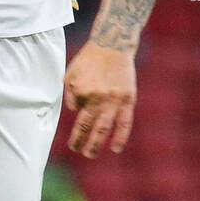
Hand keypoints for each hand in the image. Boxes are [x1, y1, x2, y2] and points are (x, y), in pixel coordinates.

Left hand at [64, 43, 135, 157]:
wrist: (113, 45)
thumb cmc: (89, 60)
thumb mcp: (71, 74)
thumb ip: (70, 95)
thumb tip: (75, 112)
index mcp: (83, 92)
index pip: (78, 121)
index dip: (76, 137)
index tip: (73, 145)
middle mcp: (98, 98)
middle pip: (90, 128)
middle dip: (84, 144)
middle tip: (82, 152)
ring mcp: (114, 100)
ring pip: (105, 128)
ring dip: (97, 144)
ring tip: (91, 154)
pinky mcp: (128, 99)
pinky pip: (125, 122)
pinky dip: (121, 137)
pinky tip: (116, 148)